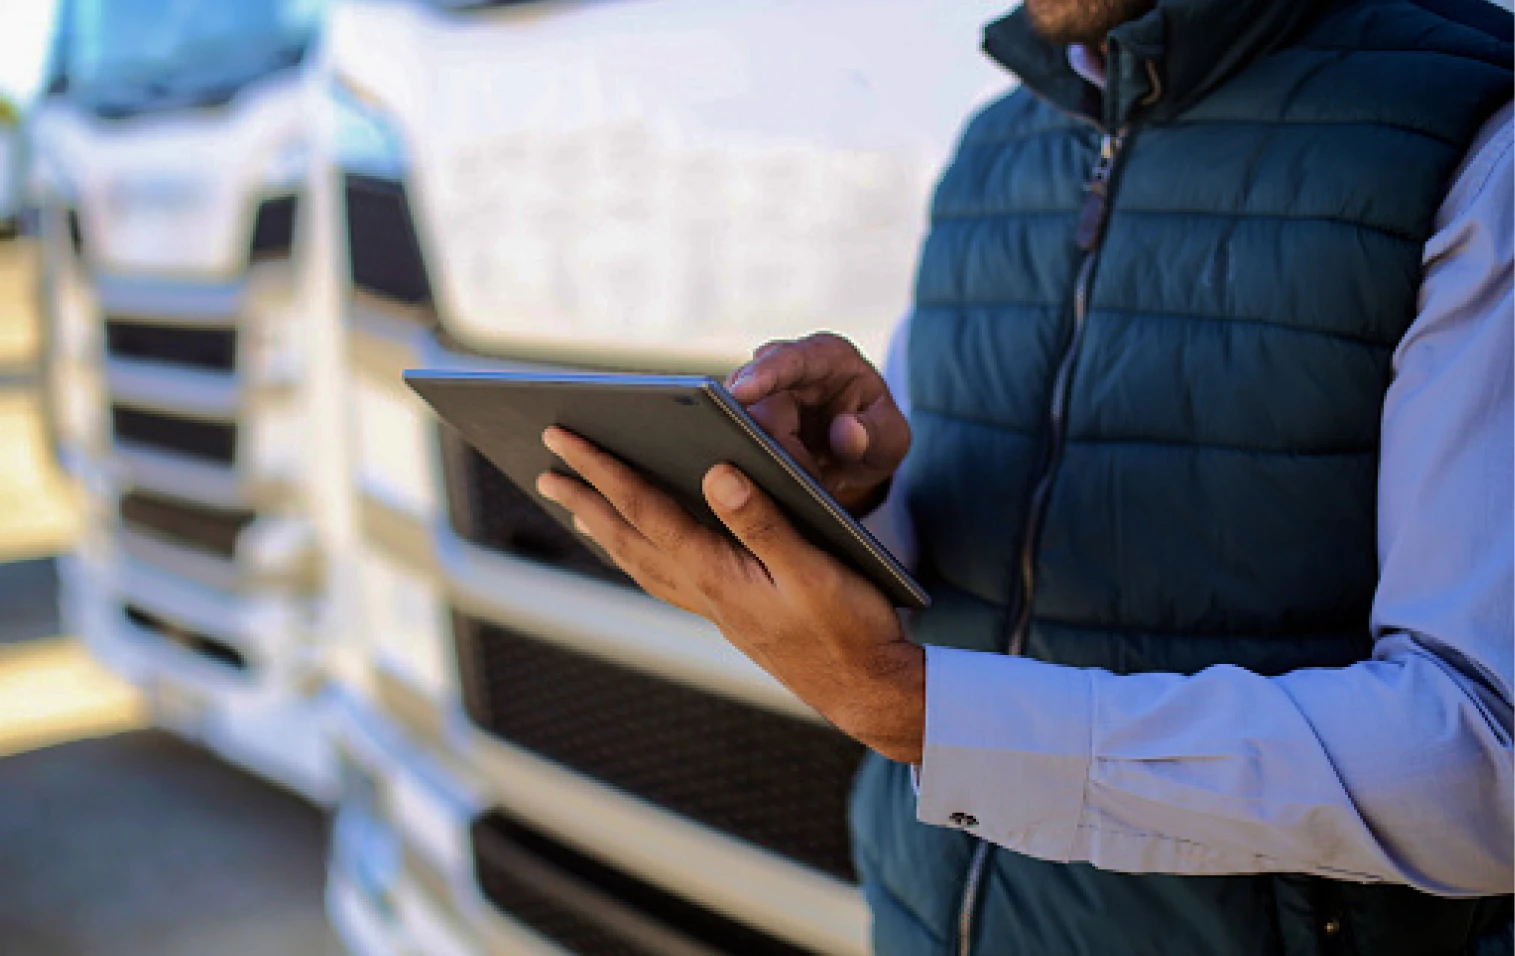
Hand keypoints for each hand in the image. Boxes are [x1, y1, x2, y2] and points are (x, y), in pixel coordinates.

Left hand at [537, 426, 924, 763]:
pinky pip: (663, 578)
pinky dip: (637, 555)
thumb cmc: (850, 629)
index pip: (646, 508)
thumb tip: (716, 472)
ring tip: (573, 504)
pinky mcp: (728, 615)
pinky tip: (637, 548)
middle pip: (626, 536)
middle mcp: (703, 590)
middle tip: (544, 468)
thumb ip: (764, 521)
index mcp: (717, 572)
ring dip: (602, 528)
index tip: (563, 436)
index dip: (602, 468)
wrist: (867, 691)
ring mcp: (712, 606)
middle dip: (583, 498)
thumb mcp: (816, 568)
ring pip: (639, 561)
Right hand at [727, 333, 909, 516]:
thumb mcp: (891, 438)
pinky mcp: (749, 421)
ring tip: (786, 480)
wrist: (858, 452)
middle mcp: (787, 369)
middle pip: (756, 399)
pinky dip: (750, 464)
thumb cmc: (875, 432)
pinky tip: (763, 483)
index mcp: (827, 357)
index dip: (764, 374)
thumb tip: (846, 431)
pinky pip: (737, 441)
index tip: (739, 392)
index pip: (792, 359)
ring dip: (757, 455)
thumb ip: (876, 433)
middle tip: (783, 473)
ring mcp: (763, 396)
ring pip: (740, 423)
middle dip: (762, 438)